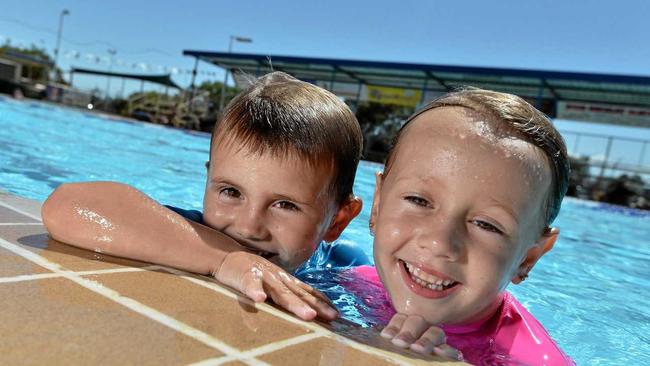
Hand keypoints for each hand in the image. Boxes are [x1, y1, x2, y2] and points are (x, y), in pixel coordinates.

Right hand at [213, 251, 338, 320]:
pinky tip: (259, 299)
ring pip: (280, 292)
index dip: (321, 301)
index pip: (307, 291)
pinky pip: (250, 284)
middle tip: (330, 316)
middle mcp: (278, 278)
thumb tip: (307, 305)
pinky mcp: (245, 276)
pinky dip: (255, 290)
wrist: (227, 256)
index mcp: (285, 280)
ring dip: (294, 303)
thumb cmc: (253, 271)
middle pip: (299, 294)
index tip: (336, 313)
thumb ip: (287, 291)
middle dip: (315, 305)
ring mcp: (263, 277)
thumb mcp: (273, 281)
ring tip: (307, 315)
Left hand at [380, 313, 461, 360]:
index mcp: (405, 328)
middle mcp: (421, 331)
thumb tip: (383, 338)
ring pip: (435, 332)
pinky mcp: (449, 355)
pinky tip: (439, 352)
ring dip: (426, 339)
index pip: (401, 319)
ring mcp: (436, 342)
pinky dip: (446, 350)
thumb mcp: (390, 350)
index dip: (394, 326)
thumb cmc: (395, 359)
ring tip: (417, 349)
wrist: (407, 363)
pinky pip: (451, 350)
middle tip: (399, 343)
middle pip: (417, 322)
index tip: (386, 336)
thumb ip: (389, 341)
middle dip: (409, 331)